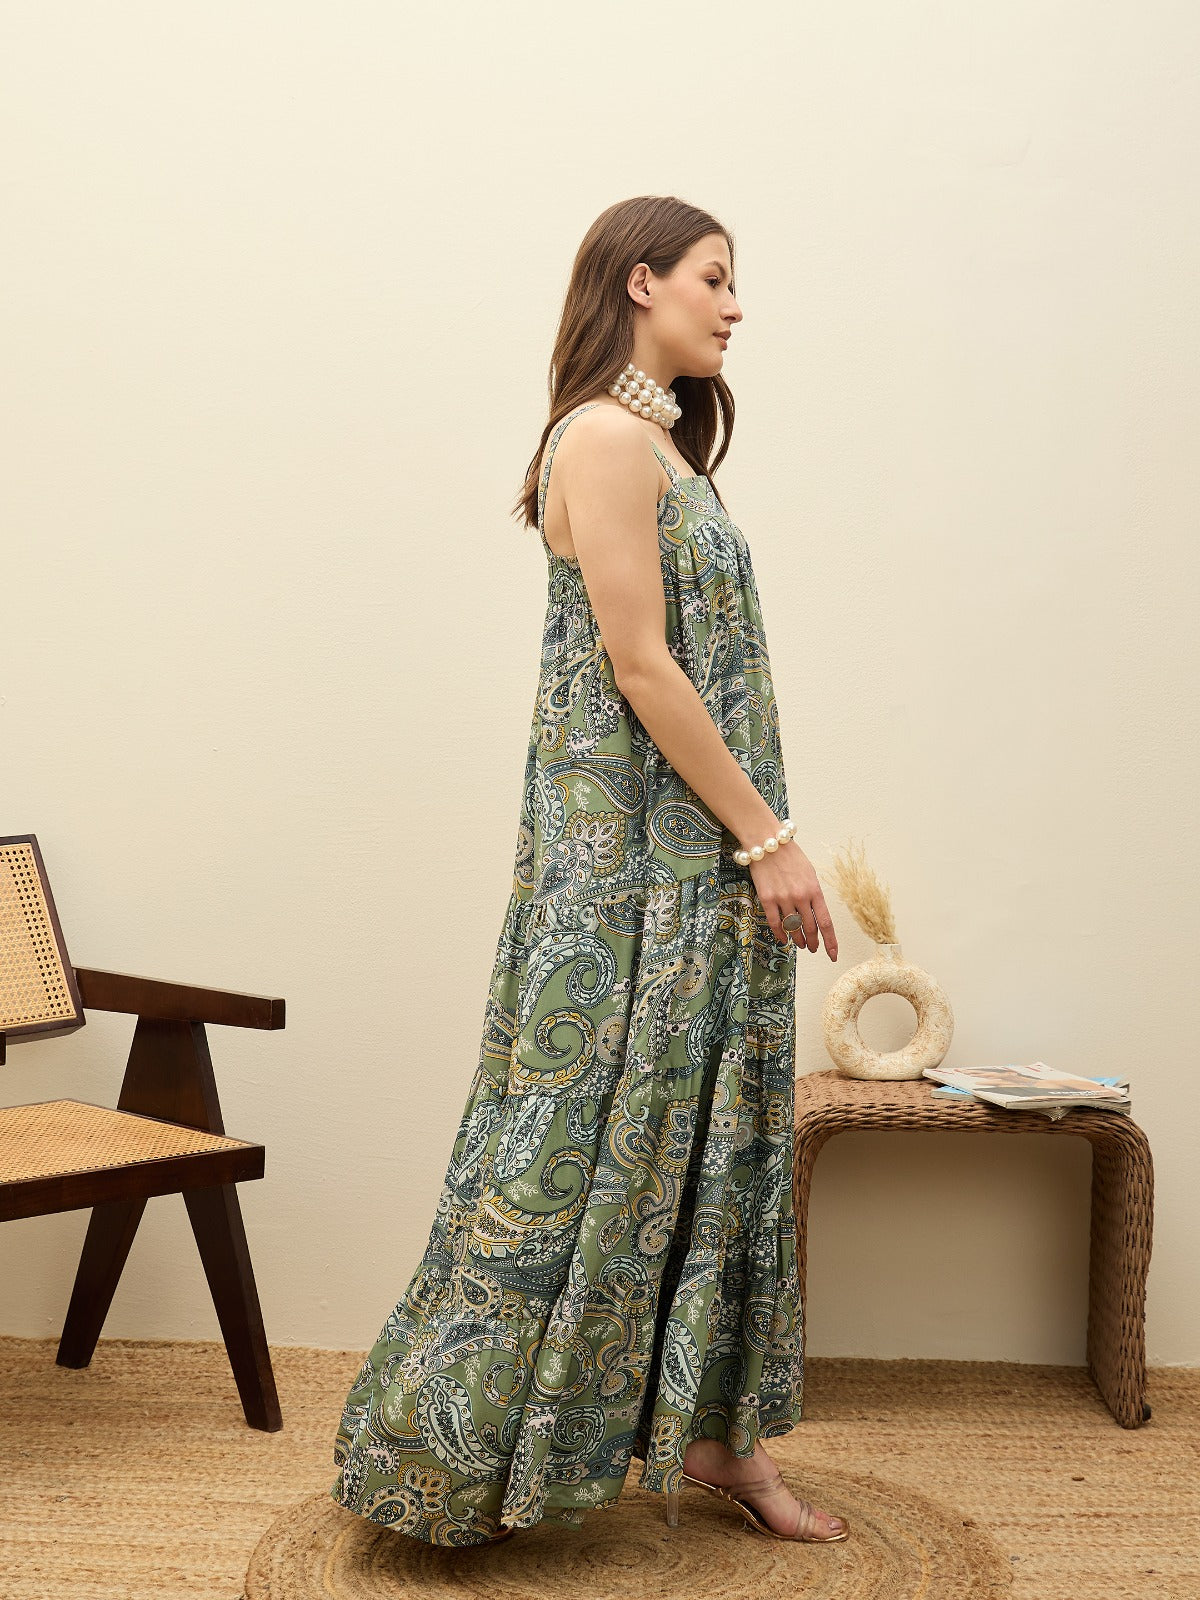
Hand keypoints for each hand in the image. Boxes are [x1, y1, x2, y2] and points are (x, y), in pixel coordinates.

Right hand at [748, 838, 838, 959]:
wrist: (768, 842)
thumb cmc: (790, 856)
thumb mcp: (810, 873)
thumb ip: (814, 894)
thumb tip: (815, 914)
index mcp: (815, 890)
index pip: (826, 923)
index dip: (830, 942)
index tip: (833, 955)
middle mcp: (801, 897)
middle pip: (810, 929)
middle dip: (813, 943)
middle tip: (813, 948)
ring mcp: (783, 898)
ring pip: (793, 928)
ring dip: (798, 940)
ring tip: (801, 944)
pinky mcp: (767, 898)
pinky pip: (775, 923)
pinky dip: (780, 934)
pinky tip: (784, 939)